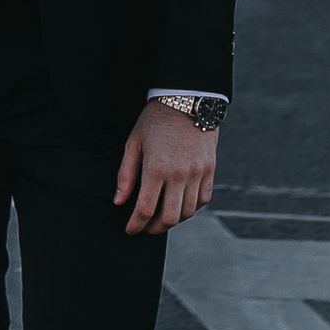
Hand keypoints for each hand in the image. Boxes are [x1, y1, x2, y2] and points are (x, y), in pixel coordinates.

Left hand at [115, 102, 216, 235]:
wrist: (187, 100)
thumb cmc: (155, 121)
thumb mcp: (134, 143)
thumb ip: (126, 174)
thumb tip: (119, 202)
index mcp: (156, 168)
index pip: (145, 209)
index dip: (136, 225)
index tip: (130, 230)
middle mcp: (179, 174)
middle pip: (169, 218)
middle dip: (154, 228)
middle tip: (145, 227)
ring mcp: (197, 173)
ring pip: (187, 212)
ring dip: (173, 220)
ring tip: (161, 216)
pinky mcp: (210, 169)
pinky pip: (203, 199)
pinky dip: (192, 208)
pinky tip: (180, 204)